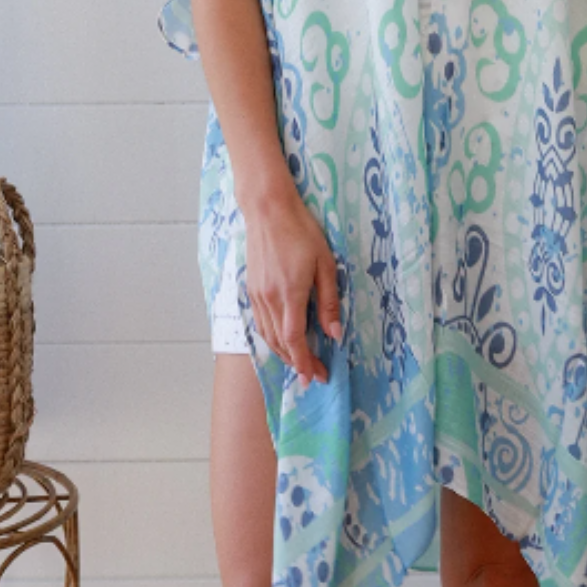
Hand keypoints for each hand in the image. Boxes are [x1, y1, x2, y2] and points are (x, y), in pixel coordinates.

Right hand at [240, 178, 341, 385]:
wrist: (268, 209)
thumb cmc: (302, 231)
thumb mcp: (325, 264)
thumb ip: (329, 301)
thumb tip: (334, 334)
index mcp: (290, 293)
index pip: (294, 339)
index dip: (305, 361)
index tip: (315, 376)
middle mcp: (269, 299)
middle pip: (280, 343)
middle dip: (297, 363)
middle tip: (313, 376)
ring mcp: (256, 295)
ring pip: (267, 336)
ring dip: (283, 354)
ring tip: (300, 364)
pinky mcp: (251, 289)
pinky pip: (260, 323)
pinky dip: (271, 339)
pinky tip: (282, 341)